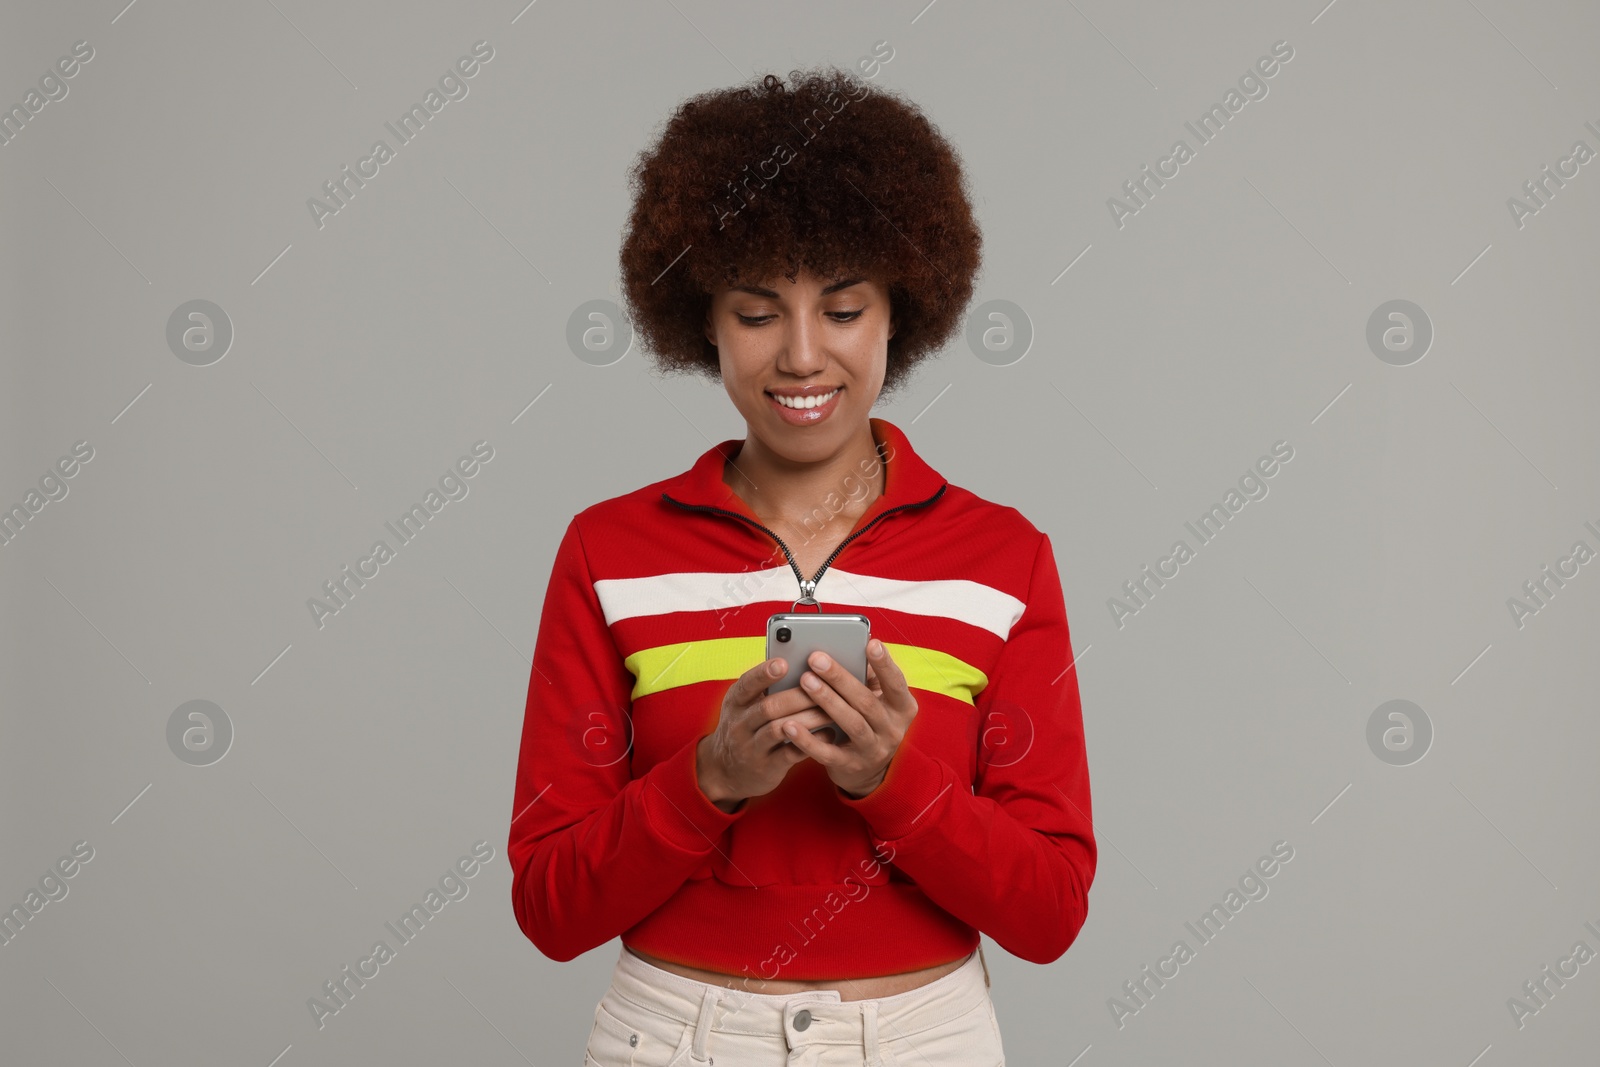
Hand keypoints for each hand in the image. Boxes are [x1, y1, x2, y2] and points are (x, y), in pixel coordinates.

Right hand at [696, 656, 837, 811]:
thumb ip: (765, 689)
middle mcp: (739, 724)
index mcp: (735, 703)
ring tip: (831, 711)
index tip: (783, 663)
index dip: (763, 674)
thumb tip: (802, 666)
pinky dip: (811, 742)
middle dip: (798, 697)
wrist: (728, 770)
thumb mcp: (744, 707)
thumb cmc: (746, 727)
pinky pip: (790, 754)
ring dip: (808, 719)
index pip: (746, 685)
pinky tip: (829, 733)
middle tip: (823, 686)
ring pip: (779, 730)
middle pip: (768, 707)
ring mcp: (751, 747)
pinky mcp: (767, 767)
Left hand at [779, 639, 917, 797]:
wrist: (868, 771)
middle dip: (840, 678)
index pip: (896, 683)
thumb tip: (851, 647)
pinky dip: (807, 739)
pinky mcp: (849, 766)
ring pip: (851, 723)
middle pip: (866, 702)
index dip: (885, 664)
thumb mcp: (877, 701)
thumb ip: (866, 678)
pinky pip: (826, 752)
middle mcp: (892, 729)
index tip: (871, 644)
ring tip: (804, 680)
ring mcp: (872, 750)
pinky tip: (788, 725)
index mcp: (901, 708)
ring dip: (826, 700)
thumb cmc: (868, 721)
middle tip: (816, 658)